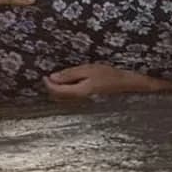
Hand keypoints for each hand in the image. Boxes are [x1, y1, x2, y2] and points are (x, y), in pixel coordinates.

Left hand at [44, 63, 159, 100]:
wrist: (127, 83)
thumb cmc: (109, 75)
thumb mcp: (89, 70)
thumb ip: (70, 74)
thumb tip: (52, 78)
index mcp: (79, 92)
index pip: (56, 91)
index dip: (48, 84)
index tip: (44, 75)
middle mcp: (80, 100)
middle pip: (58, 97)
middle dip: (51, 88)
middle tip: (49, 76)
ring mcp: (85, 101)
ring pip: (65, 99)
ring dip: (58, 90)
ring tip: (58, 78)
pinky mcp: (88, 99)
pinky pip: (72, 97)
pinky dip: (66, 91)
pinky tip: (69, 83)